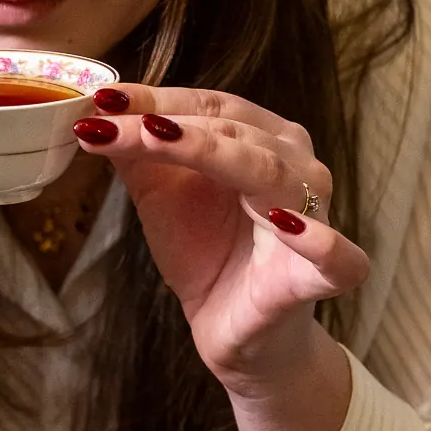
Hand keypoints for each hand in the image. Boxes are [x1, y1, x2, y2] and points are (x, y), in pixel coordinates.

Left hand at [74, 85, 367, 430]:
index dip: (157, 99)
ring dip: (213, 153)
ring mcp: (317, 217)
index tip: (102, 99)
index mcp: (263, 139)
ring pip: (268, 172)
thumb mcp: (161, 194)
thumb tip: (97, 109)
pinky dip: (315, 238)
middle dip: (166, 124)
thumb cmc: (207, 252)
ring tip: (159, 140)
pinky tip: (284, 224)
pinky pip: (333, 254)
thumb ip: (137, 152)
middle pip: (232, 131)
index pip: (210, 107)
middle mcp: (296, 166)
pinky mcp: (324, 274)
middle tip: (109, 123)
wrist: (232, 332)